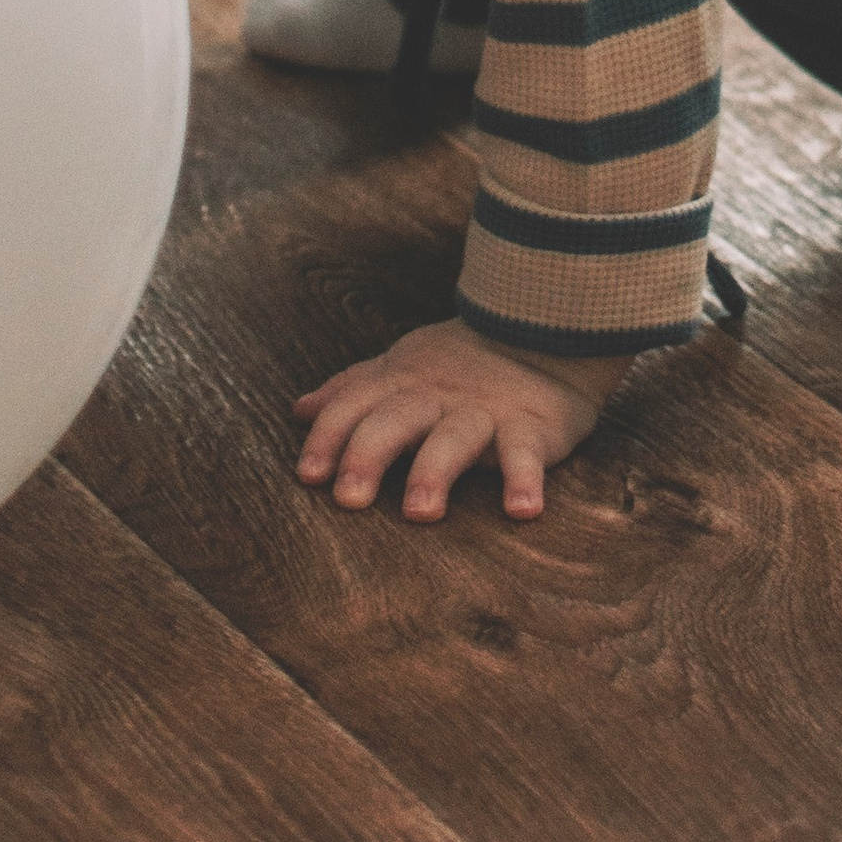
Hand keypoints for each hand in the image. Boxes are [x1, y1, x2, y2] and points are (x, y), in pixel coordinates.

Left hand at [294, 316, 623, 522]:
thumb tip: (299, 410)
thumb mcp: (402, 367)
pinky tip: (522, 510)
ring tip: (419, 511)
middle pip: (396, 419)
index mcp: (402, 380)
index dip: (330, 436)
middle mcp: (437, 395)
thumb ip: (353, 390)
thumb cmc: (460, 362)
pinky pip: (526, 453)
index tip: (307, 475)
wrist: (542, 329)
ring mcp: (483, 410)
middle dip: (369, 454)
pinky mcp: (530, 427)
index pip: (356, 404)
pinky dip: (525, 478)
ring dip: (435, 470)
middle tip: (348, 498)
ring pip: (454, 437)